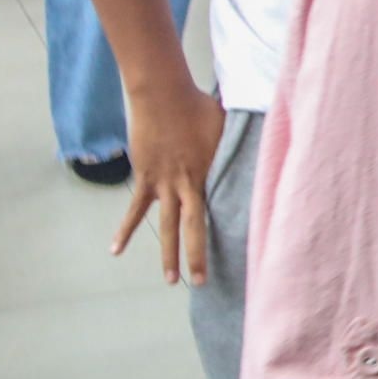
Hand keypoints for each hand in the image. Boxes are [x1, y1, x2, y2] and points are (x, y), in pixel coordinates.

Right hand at [112, 84, 225, 283]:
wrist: (162, 96)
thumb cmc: (198, 106)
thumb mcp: (227, 125)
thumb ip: (236, 141)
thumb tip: (262, 139)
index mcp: (209, 172)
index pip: (221, 208)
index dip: (228, 227)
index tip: (240, 249)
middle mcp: (187, 184)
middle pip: (193, 226)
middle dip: (197, 255)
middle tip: (200, 282)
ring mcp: (163, 183)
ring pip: (165, 226)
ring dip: (168, 253)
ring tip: (170, 279)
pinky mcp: (144, 178)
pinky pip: (135, 210)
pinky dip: (125, 230)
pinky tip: (115, 250)